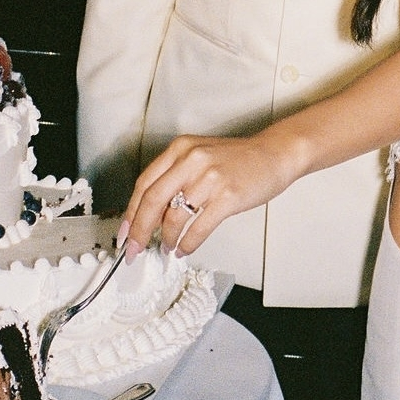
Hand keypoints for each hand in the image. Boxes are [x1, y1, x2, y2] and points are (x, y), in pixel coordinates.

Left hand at [118, 131, 295, 258]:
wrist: (274, 154)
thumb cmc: (238, 159)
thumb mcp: (200, 156)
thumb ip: (175, 177)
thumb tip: (150, 214)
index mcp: (181, 149)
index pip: (144, 184)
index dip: (131, 213)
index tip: (125, 233)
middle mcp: (192, 160)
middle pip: (152, 201)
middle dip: (140, 231)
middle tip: (135, 250)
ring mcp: (210, 177)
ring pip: (175, 217)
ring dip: (167, 239)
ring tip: (168, 248)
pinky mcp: (228, 196)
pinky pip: (199, 227)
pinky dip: (188, 243)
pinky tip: (186, 248)